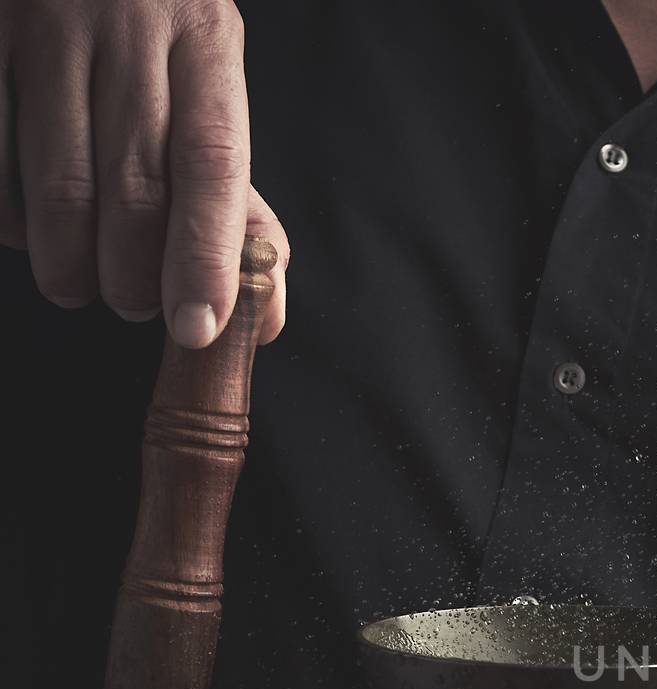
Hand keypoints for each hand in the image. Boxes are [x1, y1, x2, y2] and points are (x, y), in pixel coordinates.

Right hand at [0, 0, 287, 342]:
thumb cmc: (151, 46)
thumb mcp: (209, 97)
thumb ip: (236, 204)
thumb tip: (266, 314)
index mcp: (203, 40)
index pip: (212, 164)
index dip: (204, 256)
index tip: (197, 326)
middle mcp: (128, 26)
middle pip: (133, 183)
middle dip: (133, 273)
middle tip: (133, 304)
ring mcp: (46, 27)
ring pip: (58, 181)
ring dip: (70, 260)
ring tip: (80, 283)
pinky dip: (14, 218)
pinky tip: (32, 227)